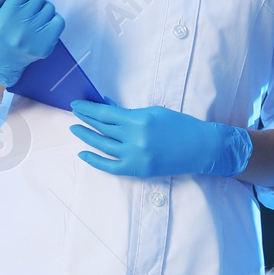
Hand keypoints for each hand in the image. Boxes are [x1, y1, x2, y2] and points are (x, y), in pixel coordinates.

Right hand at [0, 0, 64, 87]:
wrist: (3, 59)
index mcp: (7, 13)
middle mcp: (20, 24)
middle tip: (25, 5)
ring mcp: (34, 36)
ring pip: (49, 7)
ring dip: (43, 9)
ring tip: (31, 20)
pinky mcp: (46, 46)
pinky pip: (59, 20)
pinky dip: (52, 20)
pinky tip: (40, 27)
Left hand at [68, 102, 252, 178]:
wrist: (200, 147)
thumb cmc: (179, 125)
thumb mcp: (154, 112)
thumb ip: (128, 111)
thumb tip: (107, 106)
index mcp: (139, 120)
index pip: (105, 114)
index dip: (88, 109)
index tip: (76, 104)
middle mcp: (134, 139)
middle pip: (102, 128)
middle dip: (85, 119)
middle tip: (74, 113)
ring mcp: (135, 156)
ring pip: (102, 146)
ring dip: (86, 136)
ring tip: (75, 129)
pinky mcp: (138, 170)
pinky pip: (110, 167)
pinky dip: (95, 160)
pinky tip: (83, 153)